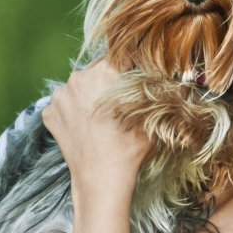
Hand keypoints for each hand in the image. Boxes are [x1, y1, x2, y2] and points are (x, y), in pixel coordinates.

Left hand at [41, 60, 151, 193]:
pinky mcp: (49, 112)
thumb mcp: (155, 117)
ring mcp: (61, 95)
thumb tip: (184, 83)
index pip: (122, 54)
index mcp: (107, 71)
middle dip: (110, 80)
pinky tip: (87, 126)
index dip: (133, 64)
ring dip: (90, 94)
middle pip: (98, 68)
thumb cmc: (132, 147)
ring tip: (103, 117)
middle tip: (121, 100)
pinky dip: (74, 111)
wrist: (102, 177)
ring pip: (80, 85)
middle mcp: (80, 77)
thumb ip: (164, 95)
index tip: (137, 76)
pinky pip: (65, 104)